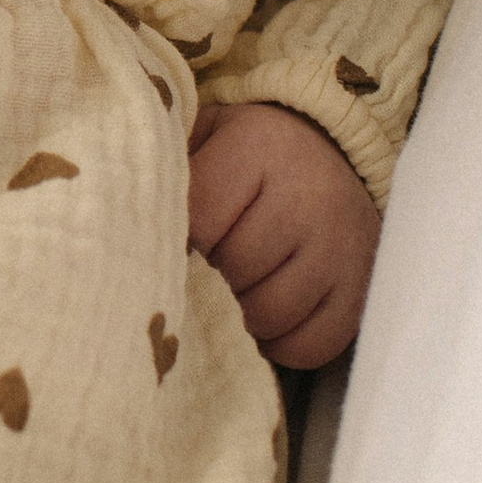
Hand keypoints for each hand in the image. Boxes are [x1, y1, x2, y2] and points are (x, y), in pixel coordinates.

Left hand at [187, 101, 379, 368]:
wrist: (329, 154)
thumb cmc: (244, 155)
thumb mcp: (202, 137)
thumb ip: (161, 167)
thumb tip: (117, 219)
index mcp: (260, 147)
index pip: (199, 220)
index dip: (182, 239)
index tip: (182, 236)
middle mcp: (311, 194)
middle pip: (236, 270)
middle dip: (213, 276)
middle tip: (211, 263)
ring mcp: (344, 246)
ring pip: (270, 313)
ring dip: (243, 313)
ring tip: (237, 288)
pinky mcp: (363, 290)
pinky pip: (310, 345)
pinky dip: (280, 342)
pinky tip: (267, 314)